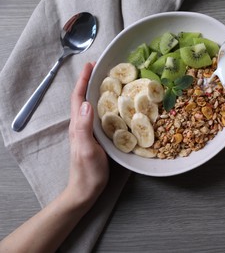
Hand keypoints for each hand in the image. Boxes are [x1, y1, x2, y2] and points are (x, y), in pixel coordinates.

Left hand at [67, 62, 108, 206]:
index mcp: (78, 125)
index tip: (90, 65)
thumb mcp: (87, 149)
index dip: (82, 81)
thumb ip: (84, 127)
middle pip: (83, 98)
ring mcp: (88, 132)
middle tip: (103, 70)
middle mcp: (81, 125)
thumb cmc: (87, 172)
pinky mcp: (96, 138)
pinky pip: (100, 117)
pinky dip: (106, 106)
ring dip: (98, 92)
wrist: (86, 190)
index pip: (78, 98)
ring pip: (92, 106)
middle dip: (90, 82)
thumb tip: (88, 104)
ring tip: (111, 82)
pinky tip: (116, 106)